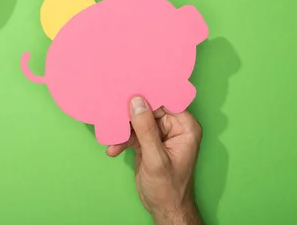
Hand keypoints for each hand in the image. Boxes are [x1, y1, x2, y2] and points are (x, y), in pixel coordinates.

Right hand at [107, 97, 202, 224]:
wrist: (164, 208)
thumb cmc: (168, 187)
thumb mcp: (155, 158)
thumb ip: (146, 129)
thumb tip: (136, 102)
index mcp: (185, 127)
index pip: (166, 101)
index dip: (149, 95)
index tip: (130, 88)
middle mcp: (174, 127)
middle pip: (149, 109)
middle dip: (130, 114)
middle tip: (113, 113)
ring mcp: (160, 135)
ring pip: (138, 121)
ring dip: (123, 130)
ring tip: (112, 138)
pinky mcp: (148, 142)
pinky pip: (133, 133)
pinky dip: (122, 140)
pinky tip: (113, 149)